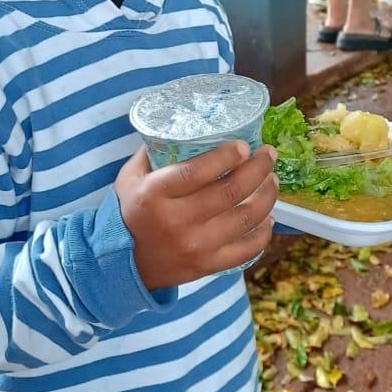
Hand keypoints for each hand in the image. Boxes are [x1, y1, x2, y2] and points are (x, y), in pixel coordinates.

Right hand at [114, 141, 278, 288]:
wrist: (120, 264)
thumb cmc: (129, 212)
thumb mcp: (131, 177)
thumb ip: (155, 152)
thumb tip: (184, 126)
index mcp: (156, 194)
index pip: (197, 172)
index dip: (226, 157)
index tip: (245, 146)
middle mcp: (177, 221)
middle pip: (230, 191)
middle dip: (258, 169)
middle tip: (269, 154)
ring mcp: (195, 246)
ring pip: (245, 218)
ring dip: (266, 196)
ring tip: (272, 181)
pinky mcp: (207, 266)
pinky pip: (246, 250)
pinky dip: (263, 233)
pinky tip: (268, 217)